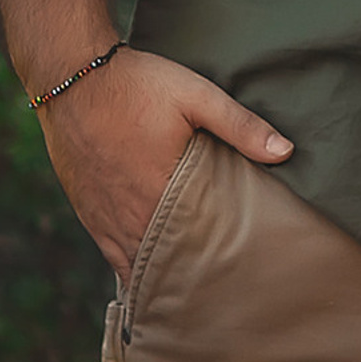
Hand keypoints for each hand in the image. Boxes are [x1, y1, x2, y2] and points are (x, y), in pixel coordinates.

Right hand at [35, 44, 293, 283]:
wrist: (75, 79)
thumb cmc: (139, 85)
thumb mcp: (197, 96)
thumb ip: (240, 126)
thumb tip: (285, 152)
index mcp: (160, 192)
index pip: (194, 245)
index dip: (215, 259)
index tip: (238, 267)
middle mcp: (129, 216)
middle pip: (165, 261)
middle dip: (190, 271)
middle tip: (219, 280)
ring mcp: (104, 218)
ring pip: (135, 264)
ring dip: (160, 272)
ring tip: (188, 282)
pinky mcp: (87, 212)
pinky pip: (110, 254)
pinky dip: (130, 266)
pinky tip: (146, 273)